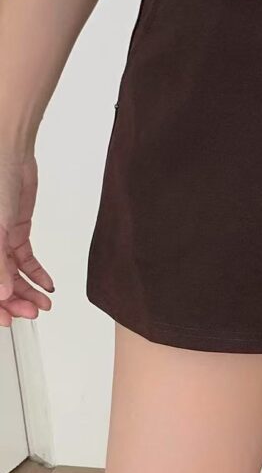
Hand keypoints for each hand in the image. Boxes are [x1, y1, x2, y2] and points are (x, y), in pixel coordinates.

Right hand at [0, 154, 53, 326]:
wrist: (5, 151)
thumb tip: (2, 294)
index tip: (7, 321)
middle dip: (13, 301)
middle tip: (33, 313)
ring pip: (10, 274)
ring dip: (27, 290)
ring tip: (44, 303)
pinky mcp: (12, 230)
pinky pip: (23, 258)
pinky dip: (35, 273)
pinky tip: (46, 285)